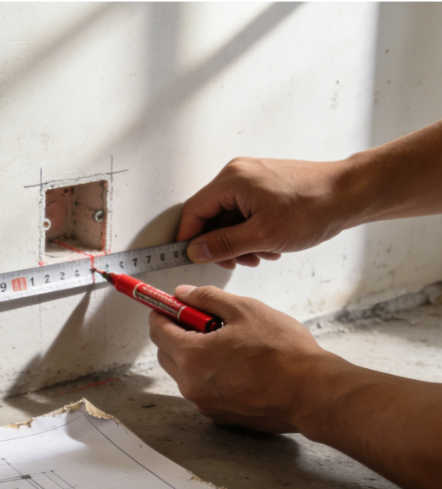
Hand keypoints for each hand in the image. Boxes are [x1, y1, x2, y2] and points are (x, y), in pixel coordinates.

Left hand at [148, 284, 333, 433]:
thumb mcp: (245, 310)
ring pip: (184, 373)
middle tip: (203, 320)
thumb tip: (183, 294)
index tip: (169, 305)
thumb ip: (208, 298)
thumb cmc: (283, 352)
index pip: (157, 330)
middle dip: (177, 334)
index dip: (162, 312)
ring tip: (228, 344)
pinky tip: (237, 367)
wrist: (312, 393)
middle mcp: (191, 384)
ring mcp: (204, 404)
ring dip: (194, 356)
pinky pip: (203, 390)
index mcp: (192, 356)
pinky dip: (210, 376)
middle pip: (166, 353)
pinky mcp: (220, 416)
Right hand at [180, 157, 354, 268]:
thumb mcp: (263, 235)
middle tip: (236, 262)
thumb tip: (196, 250)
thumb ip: (224, 245)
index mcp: (232, 180)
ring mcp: (254, 177)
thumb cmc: (315, 206)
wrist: (352, 192)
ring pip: (230, 216)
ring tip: (261, 255)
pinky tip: (270, 244)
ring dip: (240, 241)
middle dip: (222, 244)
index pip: (194, 211)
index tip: (191, 257)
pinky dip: (252, 231)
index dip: (189, 238)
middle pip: (212, 214)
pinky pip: (246, 211)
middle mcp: (239, 173)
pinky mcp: (266, 184)